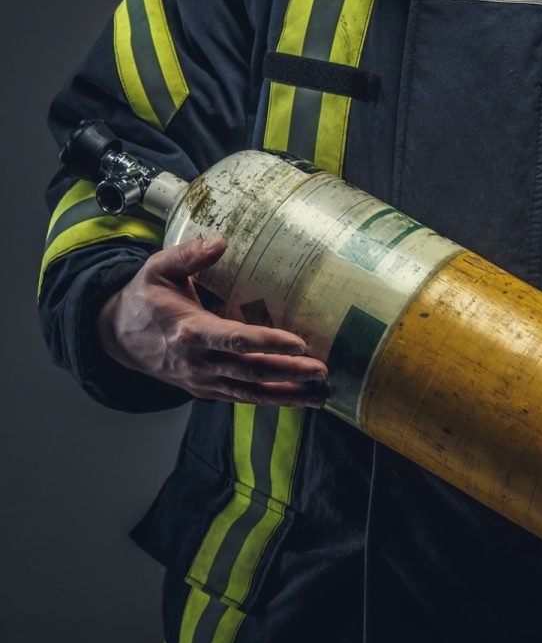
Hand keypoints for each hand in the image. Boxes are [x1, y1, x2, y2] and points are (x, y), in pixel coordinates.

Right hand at [97, 236, 327, 406]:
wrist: (118, 336)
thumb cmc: (146, 297)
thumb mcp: (158, 268)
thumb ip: (189, 255)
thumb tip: (220, 242)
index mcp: (189, 331)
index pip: (234, 339)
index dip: (268, 341)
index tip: (299, 342)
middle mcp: (197, 362)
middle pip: (249, 370)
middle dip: (288, 372)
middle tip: (321, 370)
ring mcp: (201, 380)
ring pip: (248, 392)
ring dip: (285, 394)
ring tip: (319, 394)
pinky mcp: (205, 389)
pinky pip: (240, 397)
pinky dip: (269, 400)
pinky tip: (295, 398)